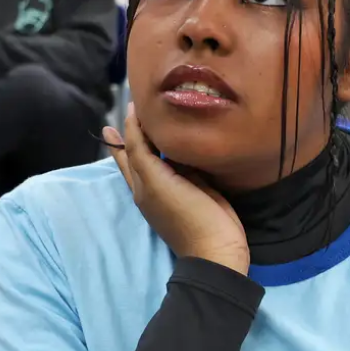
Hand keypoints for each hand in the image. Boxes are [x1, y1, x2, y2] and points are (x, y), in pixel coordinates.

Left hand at [106, 104, 249, 274]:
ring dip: (148, 139)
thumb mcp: (159, 183)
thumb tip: (142, 131)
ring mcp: (170, 189)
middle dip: (134, 131)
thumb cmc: (189, 216)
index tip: (134, 101)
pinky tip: (176, 140)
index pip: (132, 146)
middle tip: (135, 106)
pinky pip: (174, 165)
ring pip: (153, 158)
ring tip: (149, 117)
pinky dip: (168, 151)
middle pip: (138, 152)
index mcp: (144, 183)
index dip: (132, 124)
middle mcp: (152, 184)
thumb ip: (145, 156)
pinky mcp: (190, 191)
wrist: (217, 249)